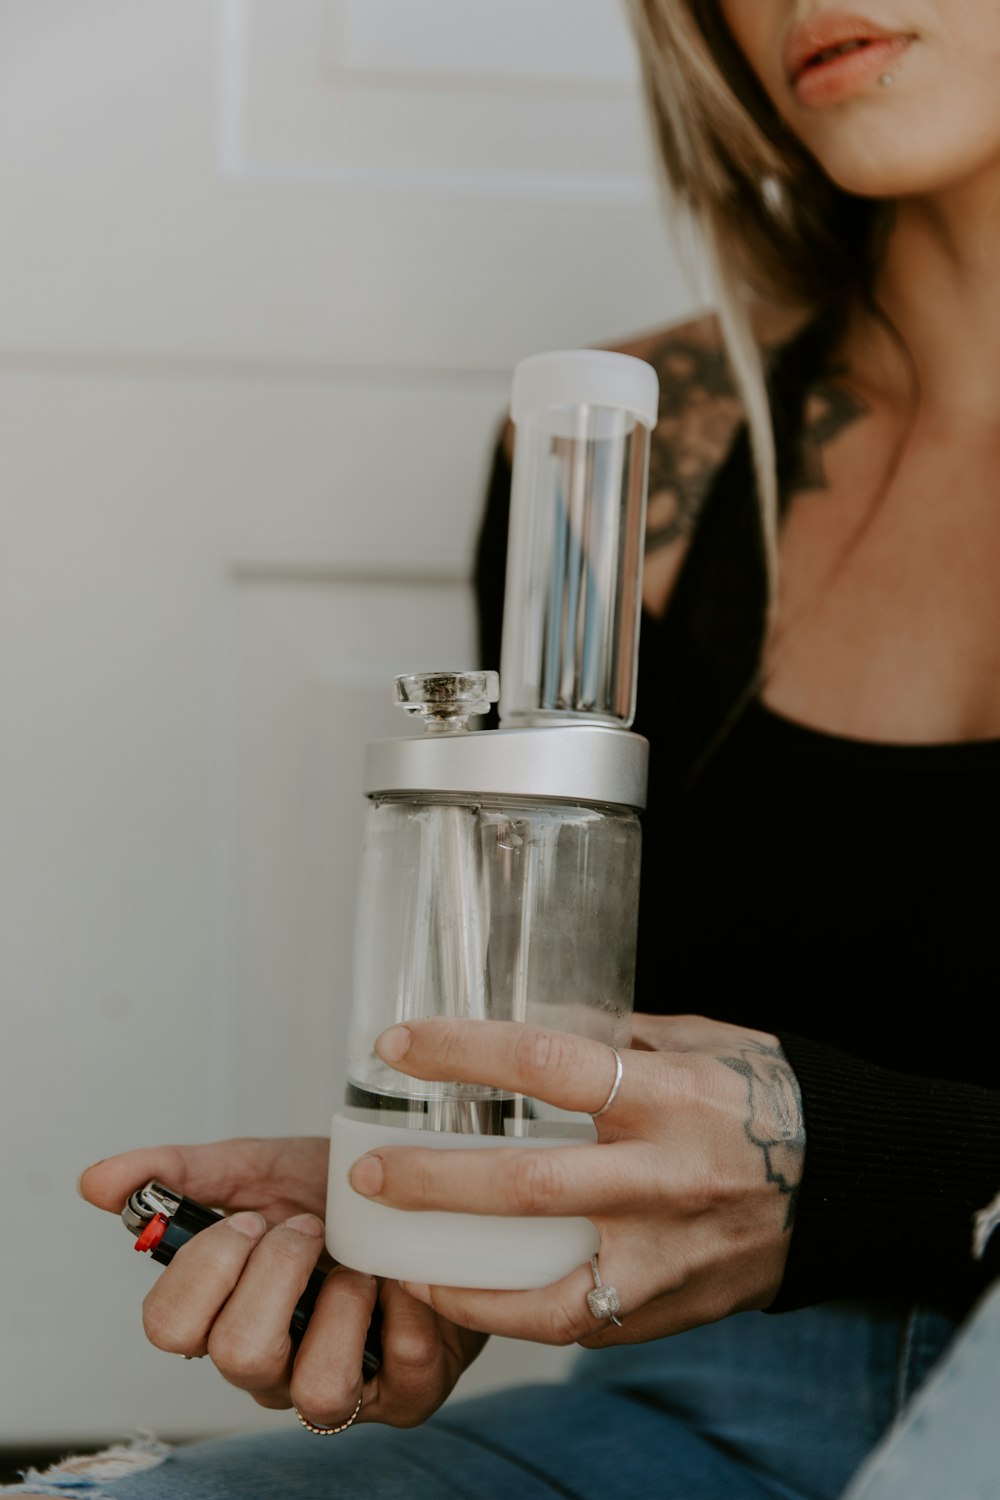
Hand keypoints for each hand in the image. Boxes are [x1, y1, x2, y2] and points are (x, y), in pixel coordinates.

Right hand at [78, 1138, 486, 1428]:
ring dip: (342, 1304)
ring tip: (360, 1266)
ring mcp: (339, 1387)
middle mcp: (274, 1363)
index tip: (250, 1219)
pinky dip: (409, 1309)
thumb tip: (95, 1183)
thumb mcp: (261, 1167)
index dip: (207, 1270)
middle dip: (279, 1273)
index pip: (169, 1328)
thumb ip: (180, 1173)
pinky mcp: (406, 1394)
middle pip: (237, 1356)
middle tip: (312, 1229)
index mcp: (226, 1313)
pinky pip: (402, 1371)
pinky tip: (407, 1278)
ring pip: (315, 1390)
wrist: (430, 1196)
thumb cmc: (339, 1197)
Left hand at [346, 1015, 804, 1347]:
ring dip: (457, 1270)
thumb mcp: (704, 1040)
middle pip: (526, 1182)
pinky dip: (511, 1314)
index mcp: (666, 1092)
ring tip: (396, 1256)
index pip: (545, 1062)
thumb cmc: (772, 1100)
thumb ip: (623, 1033)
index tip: (398, 1045)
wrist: (848, 1184)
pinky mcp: (668, 1301)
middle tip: (367, 1171)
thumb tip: (539, 1016)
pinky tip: (462, 1295)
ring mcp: (665, 1249)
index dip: (461, 1051)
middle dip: (432, 1178)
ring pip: (542, 1277)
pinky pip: (576, 1321)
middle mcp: (662, 1174)